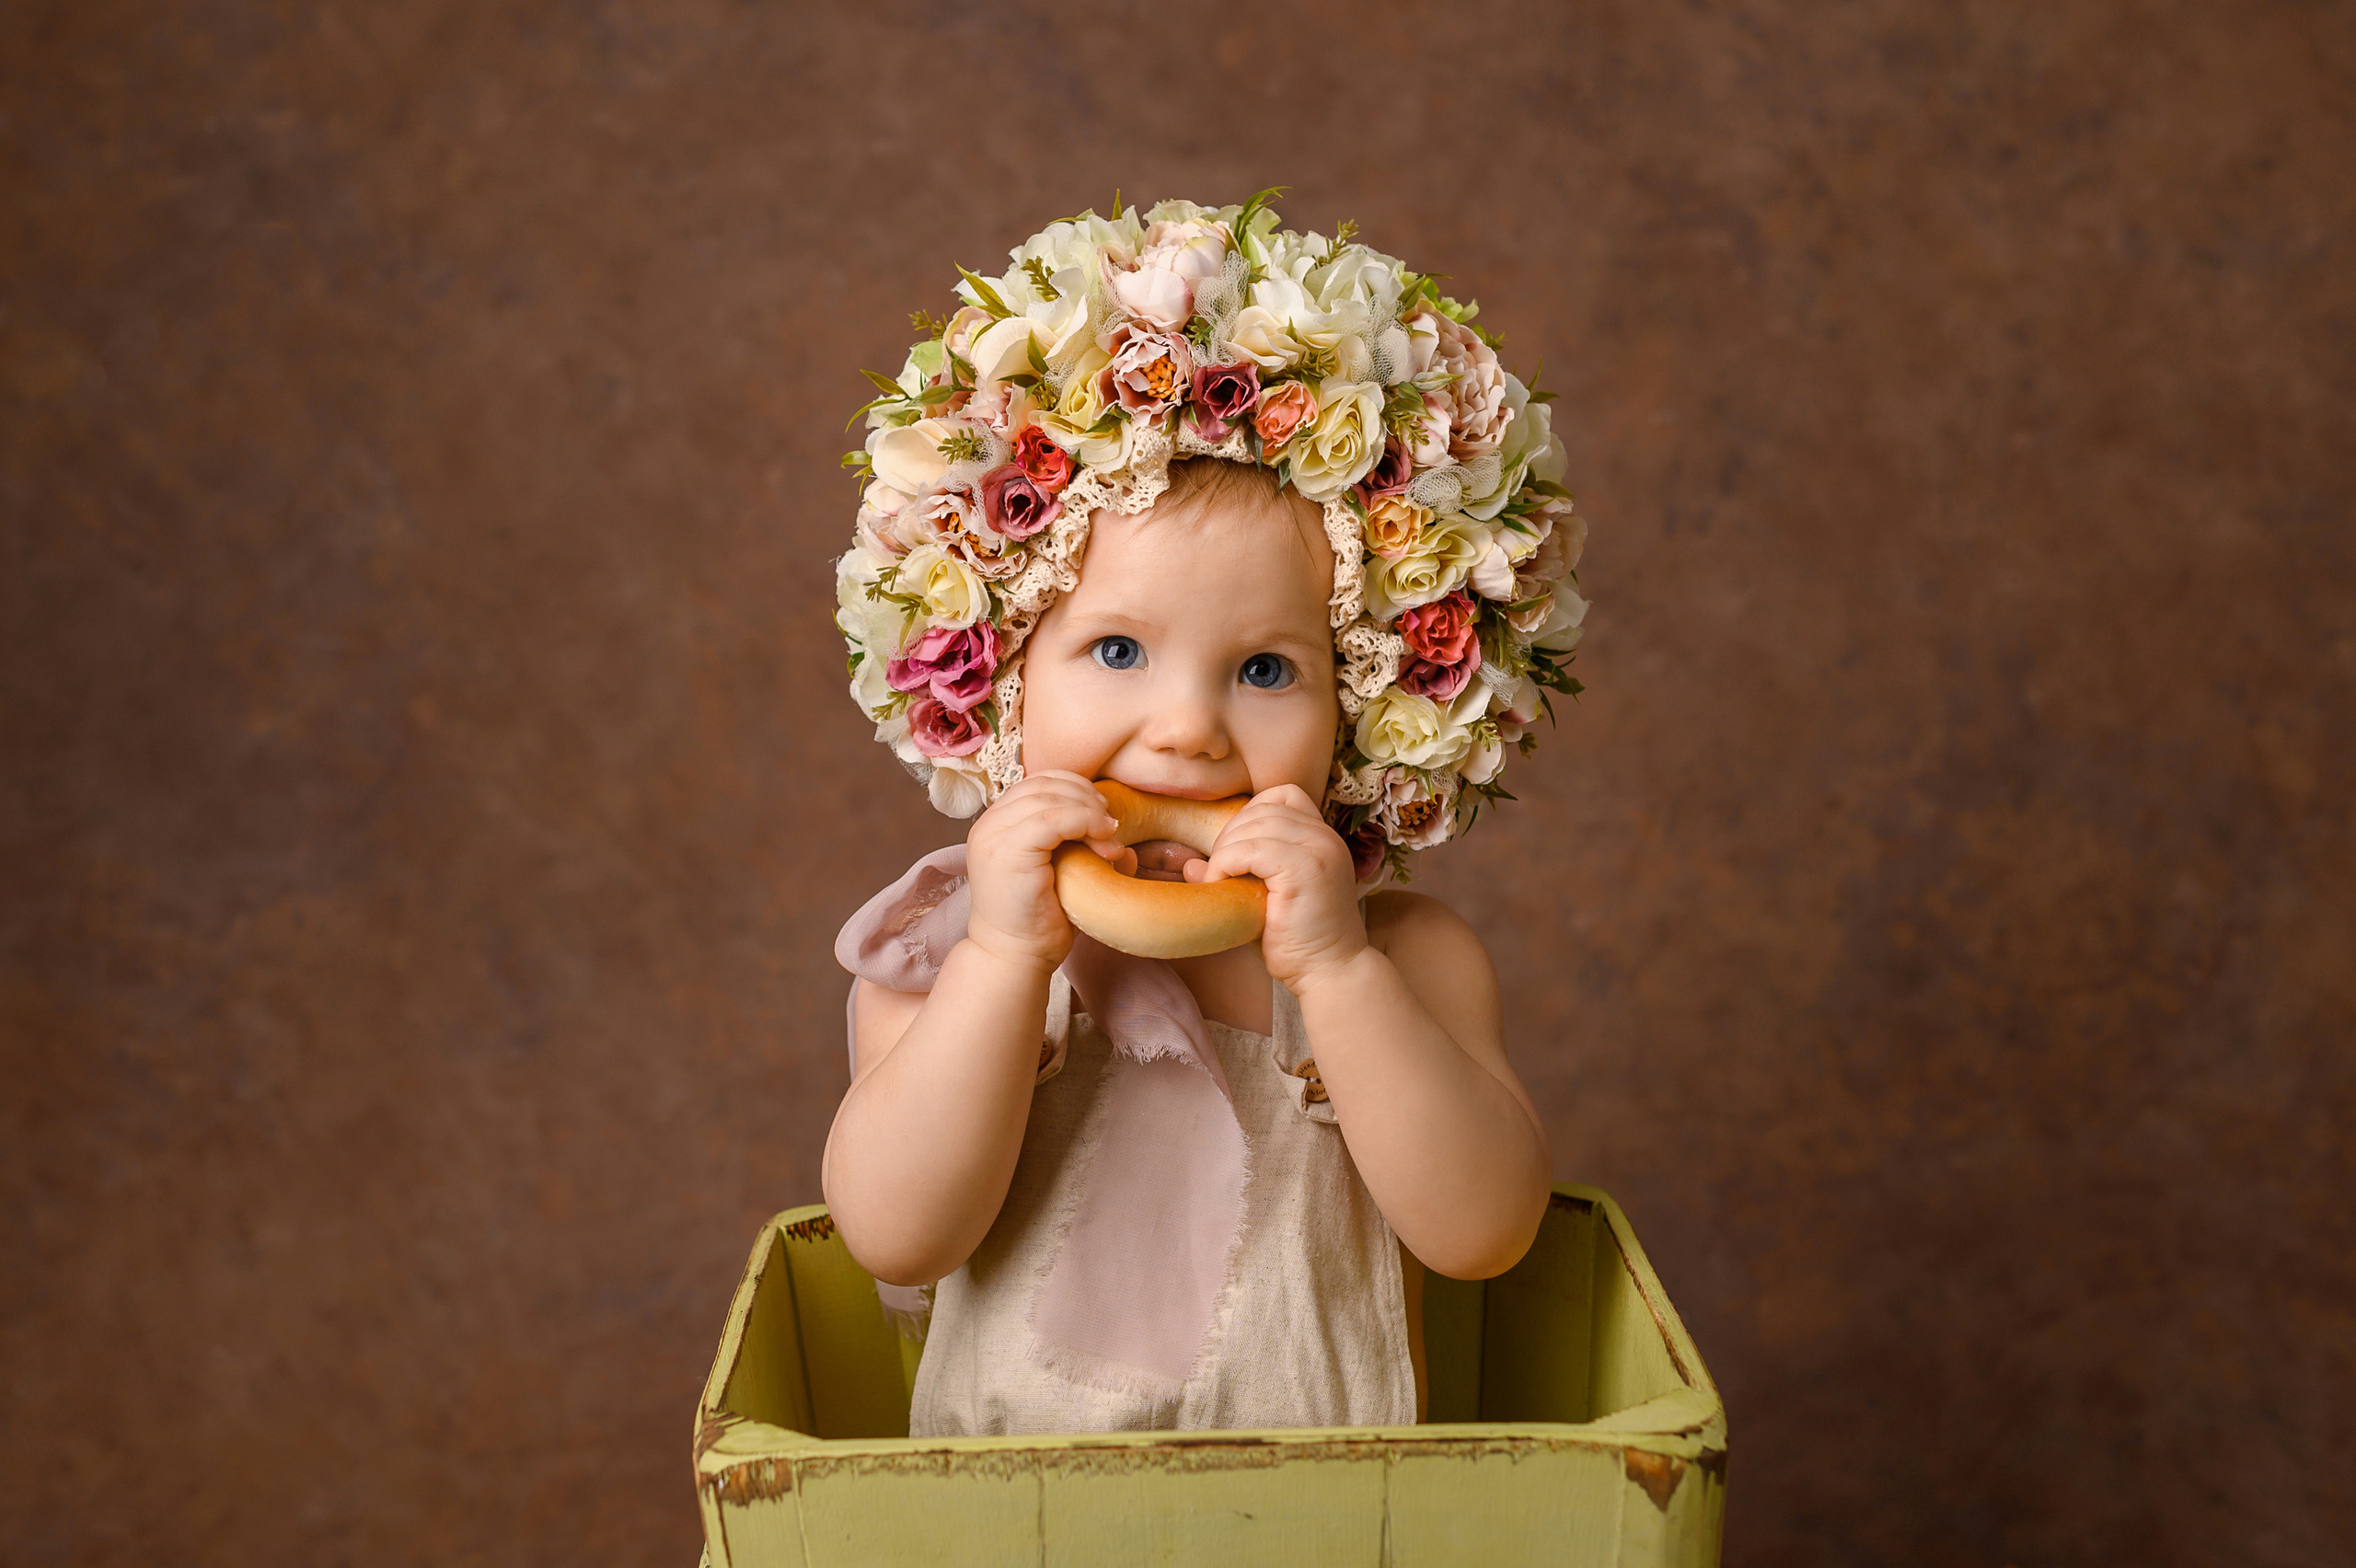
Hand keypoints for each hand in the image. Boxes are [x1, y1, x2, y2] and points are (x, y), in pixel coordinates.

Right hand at [961, 771, 1122, 973]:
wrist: (1015, 959)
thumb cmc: (1040, 922)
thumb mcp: (1064, 875)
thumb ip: (1083, 850)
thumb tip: (1125, 844)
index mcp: (997, 824)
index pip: (1038, 783)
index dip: (1076, 790)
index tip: (1104, 814)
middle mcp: (988, 825)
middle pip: (1044, 783)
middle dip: (1086, 798)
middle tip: (1112, 827)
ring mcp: (992, 836)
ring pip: (1049, 797)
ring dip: (1089, 811)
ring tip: (1111, 838)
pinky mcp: (1006, 851)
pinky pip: (1052, 819)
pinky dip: (1084, 822)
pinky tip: (1104, 841)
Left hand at [1187, 783, 1367, 991]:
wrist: (1330, 973)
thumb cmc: (1297, 942)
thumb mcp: (1263, 900)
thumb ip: (1236, 875)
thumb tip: (1191, 865)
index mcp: (1322, 838)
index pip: (1284, 795)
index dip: (1251, 814)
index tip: (1235, 850)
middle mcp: (1325, 837)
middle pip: (1263, 807)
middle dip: (1231, 834)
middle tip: (1219, 872)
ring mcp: (1318, 849)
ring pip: (1254, 825)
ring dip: (1225, 851)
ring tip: (1218, 882)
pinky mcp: (1304, 869)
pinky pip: (1250, 849)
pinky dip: (1226, 864)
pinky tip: (1221, 887)